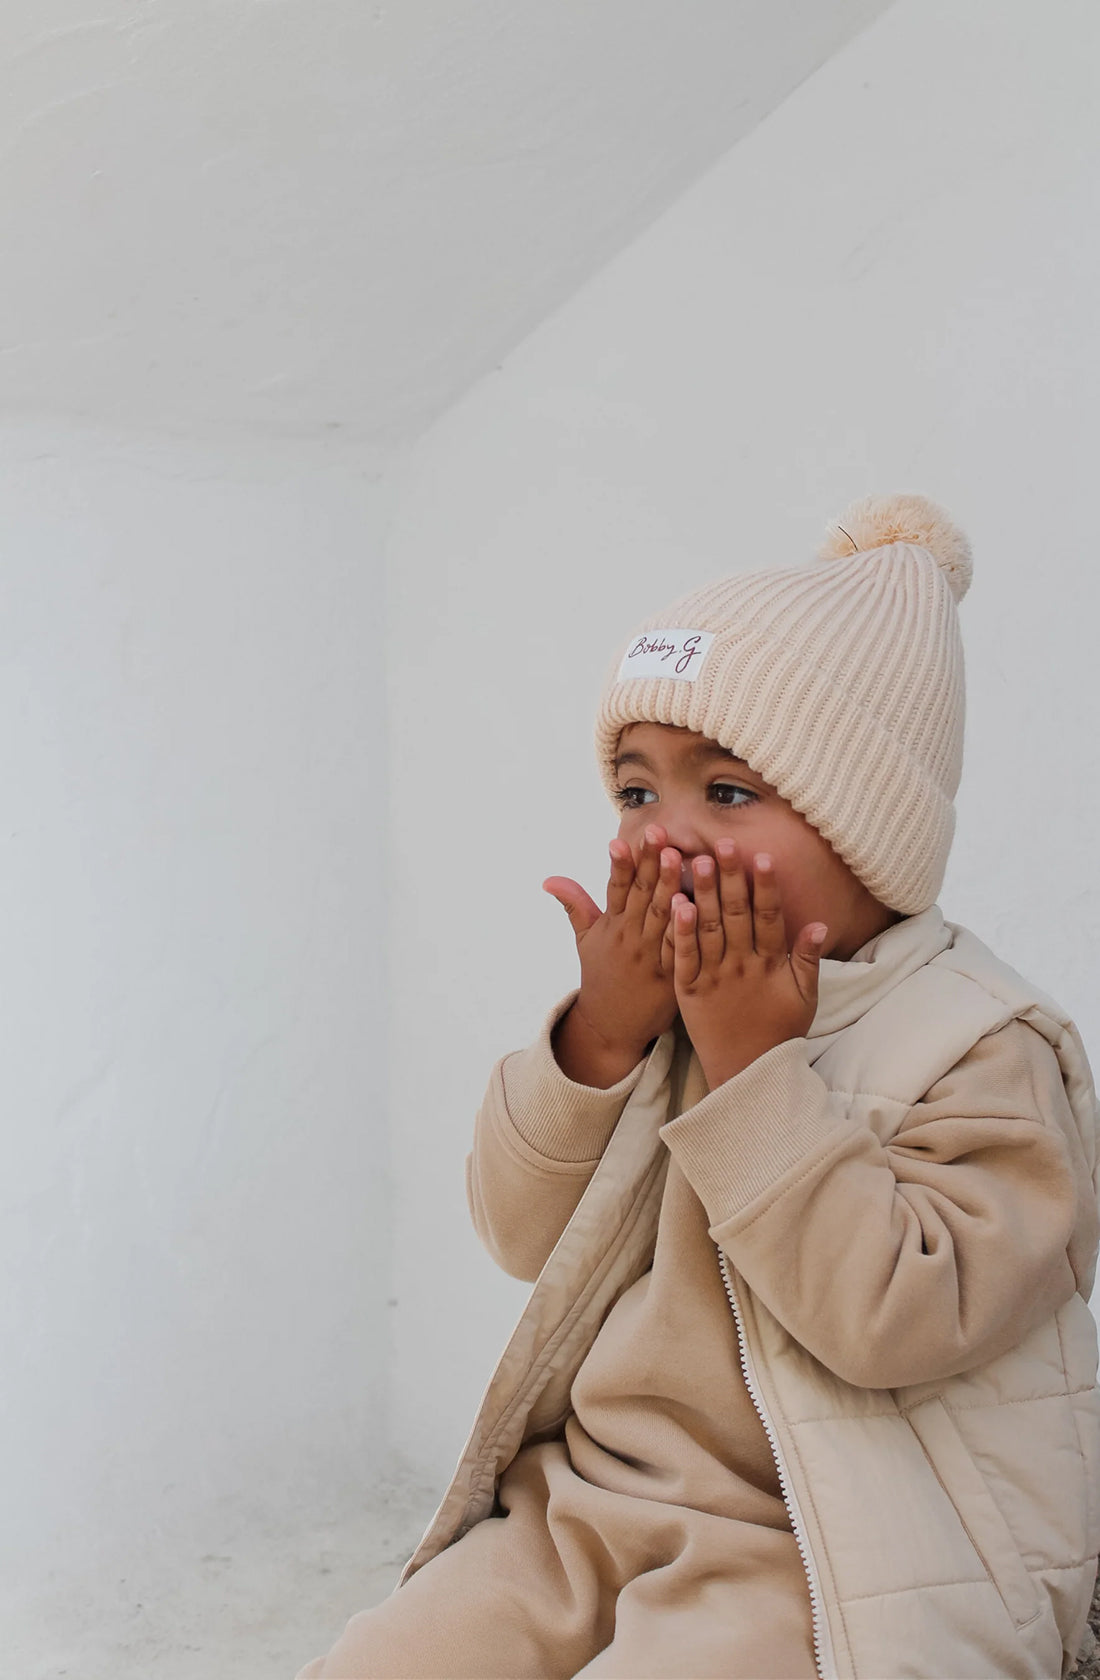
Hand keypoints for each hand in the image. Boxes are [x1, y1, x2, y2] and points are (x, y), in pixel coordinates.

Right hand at [542, 823, 682, 1068]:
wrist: (612, 1027)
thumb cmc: (602, 977)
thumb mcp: (585, 941)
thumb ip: (574, 905)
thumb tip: (548, 879)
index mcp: (612, 926)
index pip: (615, 889)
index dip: (619, 865)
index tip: (620, 839)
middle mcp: (630, 938)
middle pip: (641, 896)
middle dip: (649, 863)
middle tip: (657, 833)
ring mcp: (651, 957)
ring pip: (661, 916)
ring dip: (669, 886)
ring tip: (677, 857)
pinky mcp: (672, 975)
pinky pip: (679, 947)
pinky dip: (685, 928)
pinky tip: (693, 905)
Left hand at [671, 844, 826, 1090]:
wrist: (747, 1074)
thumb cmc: (778, 1033)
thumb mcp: (804, 998)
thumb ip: (808, 960)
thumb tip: (819, 923)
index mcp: (770, 965)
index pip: (769, 918)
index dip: (766, 888)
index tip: (763, 858)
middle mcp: (742, 966)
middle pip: (736, 915)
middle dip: (731, 878)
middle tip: (723, 844)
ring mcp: (714, 977)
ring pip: (708, 928)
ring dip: (704, 894)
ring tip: (696, 860)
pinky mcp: (689, 990)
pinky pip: (684, 956)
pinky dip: (681, 932)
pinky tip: (678, 905)